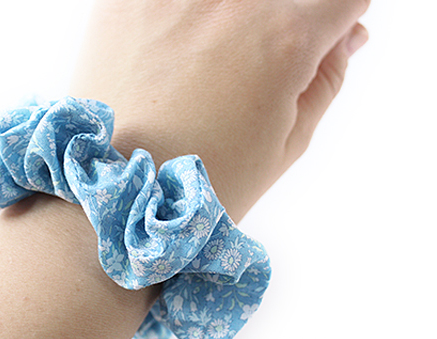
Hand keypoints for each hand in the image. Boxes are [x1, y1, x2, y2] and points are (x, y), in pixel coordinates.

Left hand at [70, 0, 368, 222]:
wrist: (114, 198)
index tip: (319, 44)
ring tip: (202, 71)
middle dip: (282, 23)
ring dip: (229, 21)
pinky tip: (164, 63)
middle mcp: (231, 0)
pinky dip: (179, 21)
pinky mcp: (123, 0)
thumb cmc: (203, 185)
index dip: (335, 25)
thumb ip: (327, 78)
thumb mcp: (286, 145)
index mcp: (283, 37)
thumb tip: (346, 35)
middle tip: (252, 70)